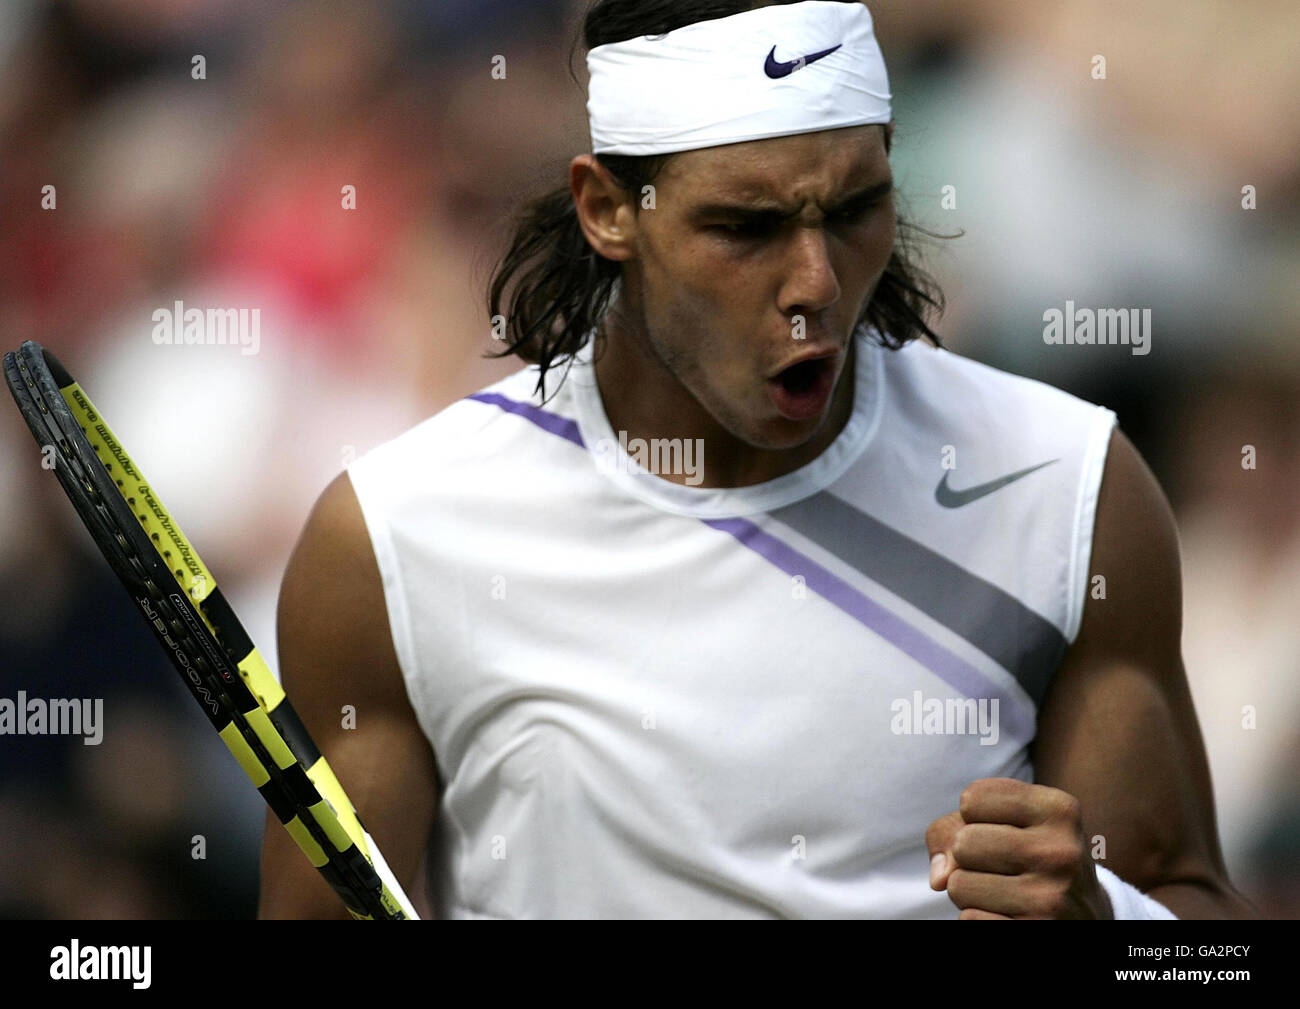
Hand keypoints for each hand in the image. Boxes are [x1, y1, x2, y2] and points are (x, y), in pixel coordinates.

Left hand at [925, 777, 1113, 918]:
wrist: (1085, 917)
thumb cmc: (1031, 859)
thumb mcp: (1006, 824)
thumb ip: (953, 830)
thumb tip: (939, 878)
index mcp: (1059, 810)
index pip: (973, 798)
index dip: (974, 817)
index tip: (1003, 829)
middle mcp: (1061, 852)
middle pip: (963, 842)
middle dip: (969, 857)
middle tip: (1003, 867)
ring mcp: (1051, 898)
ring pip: (958, 885)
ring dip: (971, 892)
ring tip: (1005, 892)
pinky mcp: (1035, 931)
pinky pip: (969, 919)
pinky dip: (978, 917)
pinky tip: (1009, 914)